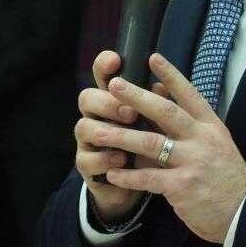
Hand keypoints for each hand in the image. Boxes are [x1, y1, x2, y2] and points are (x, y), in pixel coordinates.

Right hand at [74, 51, 150, 223]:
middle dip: (108, 102)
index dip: (104, 65)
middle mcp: (96, 116)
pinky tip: (121, 160)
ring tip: (125, 137)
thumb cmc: (147, 146)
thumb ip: (156, 105)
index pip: (101, 75)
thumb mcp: (155, 123)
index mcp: (113, 99)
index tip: (115, 60)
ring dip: (106, 131)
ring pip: (83, 127)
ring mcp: (88, 141)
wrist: (135, 185)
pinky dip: (105, 159)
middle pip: (87, 97)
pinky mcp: (87, 166)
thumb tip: (162, 86)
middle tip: (130, 113)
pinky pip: (87, 159)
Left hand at [97, 53, 245, 244]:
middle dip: (137, 97)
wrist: (245, 213)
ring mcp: (193, 163)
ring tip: (99, 132)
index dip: (171, 75)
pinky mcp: (182, 187)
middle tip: (114, 85)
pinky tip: (112, 173)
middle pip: (166, 112)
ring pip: (151, 144)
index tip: (152, 57)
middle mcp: (202, 140)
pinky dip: (129, 176)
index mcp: (211, 127)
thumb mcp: (217, 144)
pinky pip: (149, 178)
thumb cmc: (226, 178)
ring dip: (122, 137)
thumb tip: (161, 92)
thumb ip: (191, 123)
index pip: (190, 95)